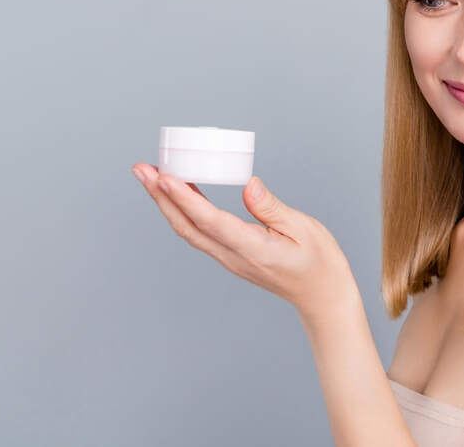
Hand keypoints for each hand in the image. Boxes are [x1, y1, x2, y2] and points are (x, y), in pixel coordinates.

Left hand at [131, 163, 357, 320]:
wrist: (322, 295)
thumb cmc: (319, 262)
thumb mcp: (304, 229)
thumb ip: (273, 208)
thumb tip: (248, 185)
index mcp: (253, 250)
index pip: (211, 221)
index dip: (184, 198)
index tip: (165, 176)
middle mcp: (234, 257)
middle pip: (187, 226)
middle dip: (160, 196)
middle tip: (141, 168)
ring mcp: (229, 259)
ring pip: (189, 230)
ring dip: (166, 203)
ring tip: (150, 175)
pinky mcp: (230, 255)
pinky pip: (199, 232)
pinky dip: (182, 210)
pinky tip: (177, 192)